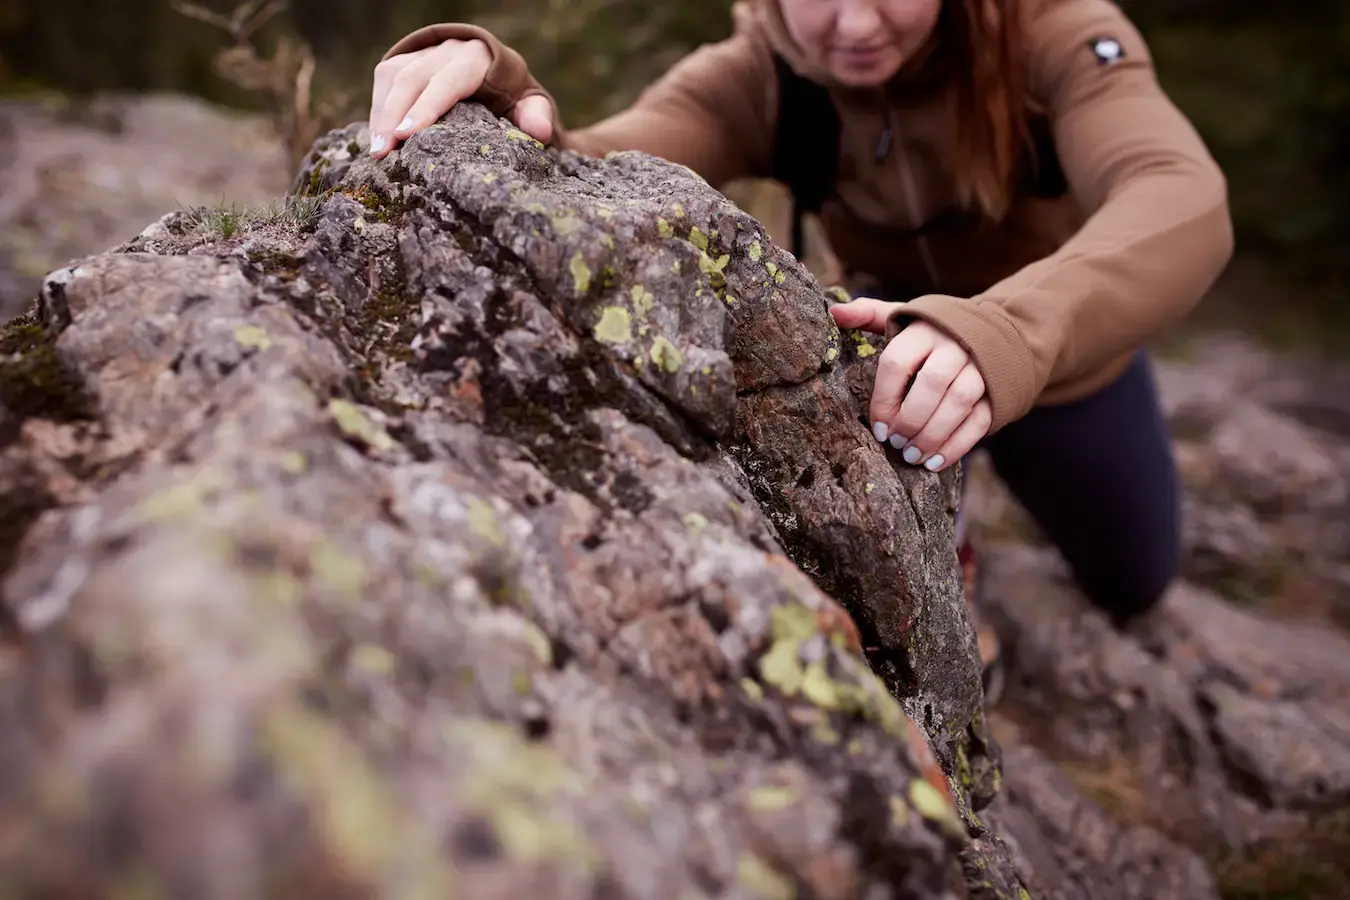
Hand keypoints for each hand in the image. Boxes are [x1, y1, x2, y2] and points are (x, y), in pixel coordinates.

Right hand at [368, 38, 554, 158]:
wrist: (499, 76)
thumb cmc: (515, 99)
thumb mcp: (531, 106)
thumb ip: (537, 115)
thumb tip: (539, 131)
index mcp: (480, 58)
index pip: (449, 80)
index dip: (426, 107)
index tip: (407, 135)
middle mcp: (450, 49)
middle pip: (414, 76)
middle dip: (395, 114)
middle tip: (384, 152)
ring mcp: (427, 51)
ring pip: (394, 74)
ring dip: (381, 112)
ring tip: (377, 150)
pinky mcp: (409, 58)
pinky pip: (385, 77)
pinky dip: (379, 107)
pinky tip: (378, 137)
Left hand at [829, 298, 991, 471]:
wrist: (995, 333)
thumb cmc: (934, 332)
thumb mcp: (904, 317)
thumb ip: (870, 314)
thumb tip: (833, 311)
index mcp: (925, 329)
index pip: (897, 362)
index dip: (884, 398)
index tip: (877, 427)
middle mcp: (955, 346)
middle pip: (931, 383)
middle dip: (910, 419)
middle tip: (896, 443)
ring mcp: (980, 368)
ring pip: (959, 403)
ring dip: (933, 435)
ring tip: (912, 456)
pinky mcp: (997, 391)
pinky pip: (979, 420)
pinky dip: (957, 445)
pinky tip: (935, 462)